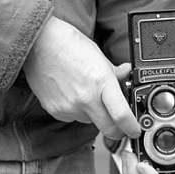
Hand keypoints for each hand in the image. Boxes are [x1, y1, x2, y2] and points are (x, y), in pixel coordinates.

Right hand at [22, 16, 140, 140]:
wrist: (39, 44)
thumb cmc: (68, 44)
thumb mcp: (98, 54)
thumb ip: (113, 70)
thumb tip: (125, 74)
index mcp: (101, 81)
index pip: (121, 115)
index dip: (132, 127)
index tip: (135, 130)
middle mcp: (86, 98)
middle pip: (109, 129)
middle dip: (118, 129)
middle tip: (120, 123)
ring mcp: (69, 107)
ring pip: (91, 122)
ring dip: (95, 115)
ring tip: (87, 93)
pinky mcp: (56, 111)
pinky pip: (73, 117)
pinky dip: (78, 110)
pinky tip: (73, 93)